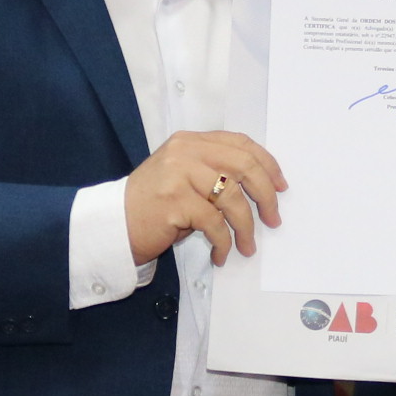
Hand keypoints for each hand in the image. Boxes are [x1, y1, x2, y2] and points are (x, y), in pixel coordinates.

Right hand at [125, 130, 287, 262]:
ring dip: (246, 227)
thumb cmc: (152, 205)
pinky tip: (221, 255)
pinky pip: (214, 224)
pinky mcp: (175, 201)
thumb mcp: (183, 176)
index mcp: (191, 141)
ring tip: (248, 246)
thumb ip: (213, 171)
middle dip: (265, 195)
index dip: (267, 164)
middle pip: (243, 166)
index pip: (240, 144)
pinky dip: (224, 243)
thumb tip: (260, 188)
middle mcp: (185, 151)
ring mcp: (178, 174)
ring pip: (232, 198)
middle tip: (273, 219)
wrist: (114, 224)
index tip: (281, 186)